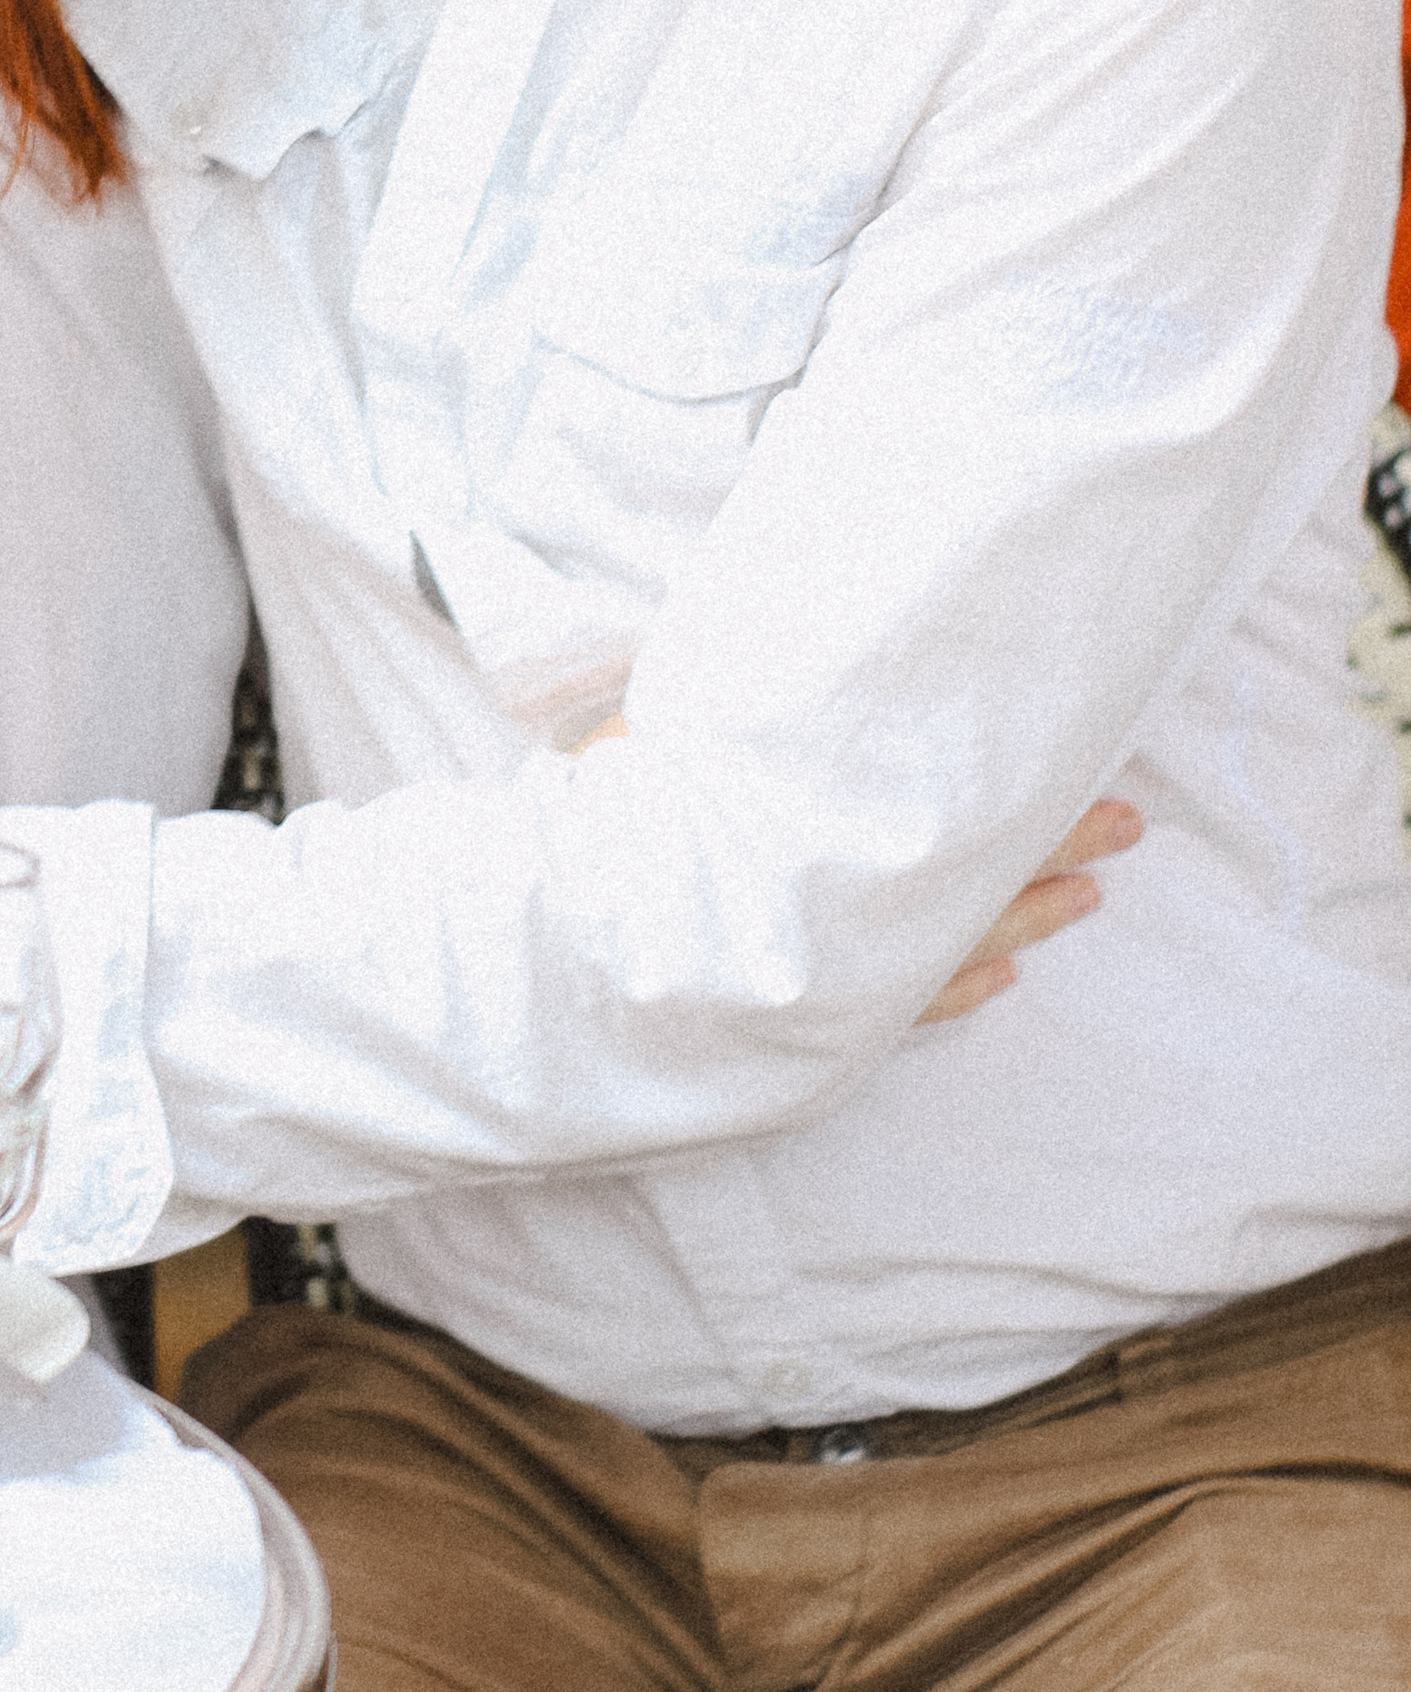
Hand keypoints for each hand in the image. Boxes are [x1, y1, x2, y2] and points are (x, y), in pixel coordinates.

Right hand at [581, 718, 1141, 1023]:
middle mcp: (849, 916)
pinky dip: (958, 988)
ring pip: (959, 946)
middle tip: (1131, 823)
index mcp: (828, 841)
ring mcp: (837, 980)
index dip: (1032, 802)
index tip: (1093, 775)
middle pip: (978, 876)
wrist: (560, 965)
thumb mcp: (672, 746)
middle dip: (1057, 846)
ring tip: (1093, 894)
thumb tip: (802, 664)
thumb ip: (749, 721)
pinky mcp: (814, 1026)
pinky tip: (1002, 978)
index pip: (959, 821)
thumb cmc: (607, 836)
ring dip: (1031, 916)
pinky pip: (909, 1011)